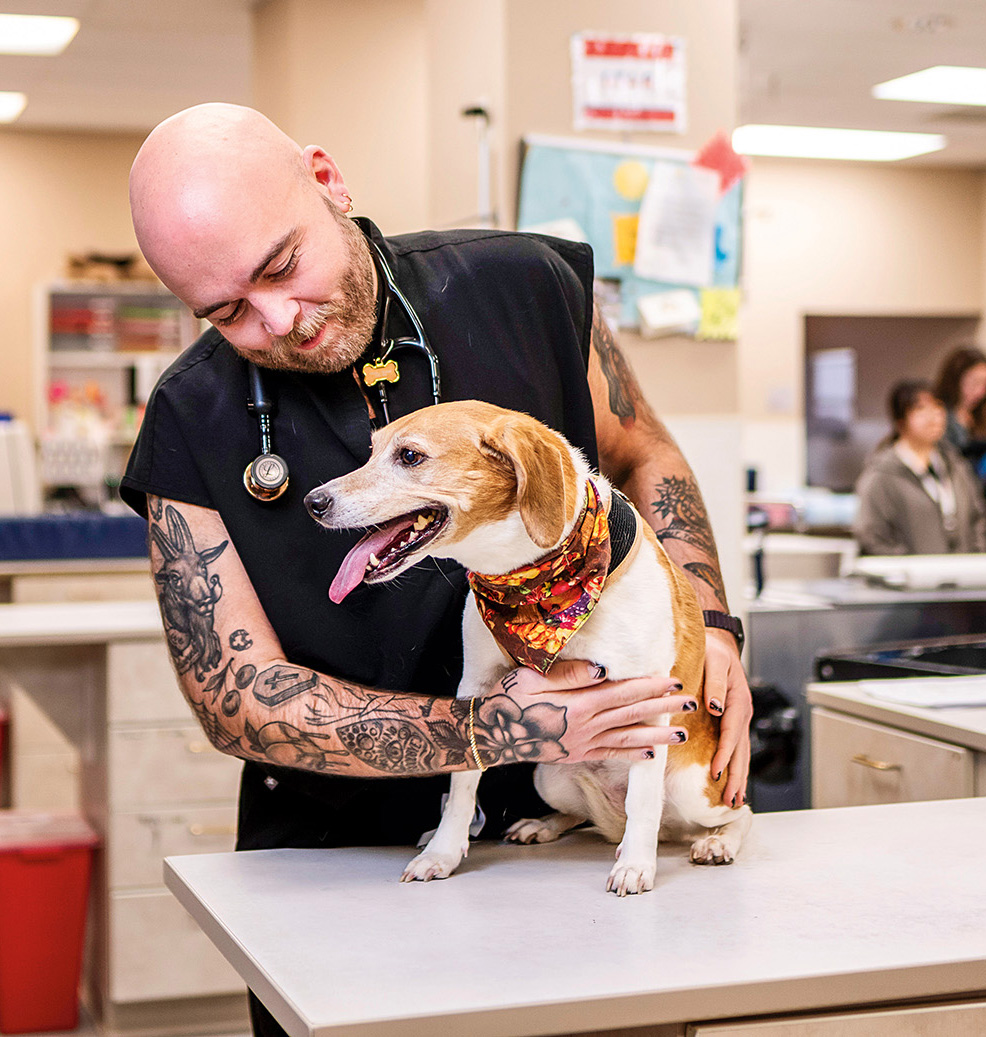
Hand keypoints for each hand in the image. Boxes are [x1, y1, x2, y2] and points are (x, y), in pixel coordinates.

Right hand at [476, 660, 697, 765]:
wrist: (490, 735)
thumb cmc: (507, 698)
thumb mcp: (532, 676)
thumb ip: (569, 673)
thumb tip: (604, 668)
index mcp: (577, 704)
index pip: (622, 693)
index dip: (650, 686)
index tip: (673, 680)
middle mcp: (585, 727)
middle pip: (632, 715)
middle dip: (663, 709)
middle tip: (691, 703)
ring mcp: (582, 744)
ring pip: (628, 739)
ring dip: (657, 735)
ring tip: (682, 734)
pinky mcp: (577, 755)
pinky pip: (611, 755)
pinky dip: (633, 755)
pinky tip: (651, 755)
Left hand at [702, 628, 752, 806]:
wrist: (718, 642)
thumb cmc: (713, 650)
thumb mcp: (714, 661)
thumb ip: (716, 684)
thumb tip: (715, 707)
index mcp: (738, 701)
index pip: (731, 734)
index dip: (724, 755)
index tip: (716, 773)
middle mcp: (742, 712)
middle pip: (741, 750)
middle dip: (737, 777)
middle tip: (732, 800)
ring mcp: (740, 717)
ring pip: (742, 752)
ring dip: (740, 776)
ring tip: (736, 799)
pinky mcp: (734, 719)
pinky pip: (737, 746)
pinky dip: (736, 765)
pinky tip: (732, 780)